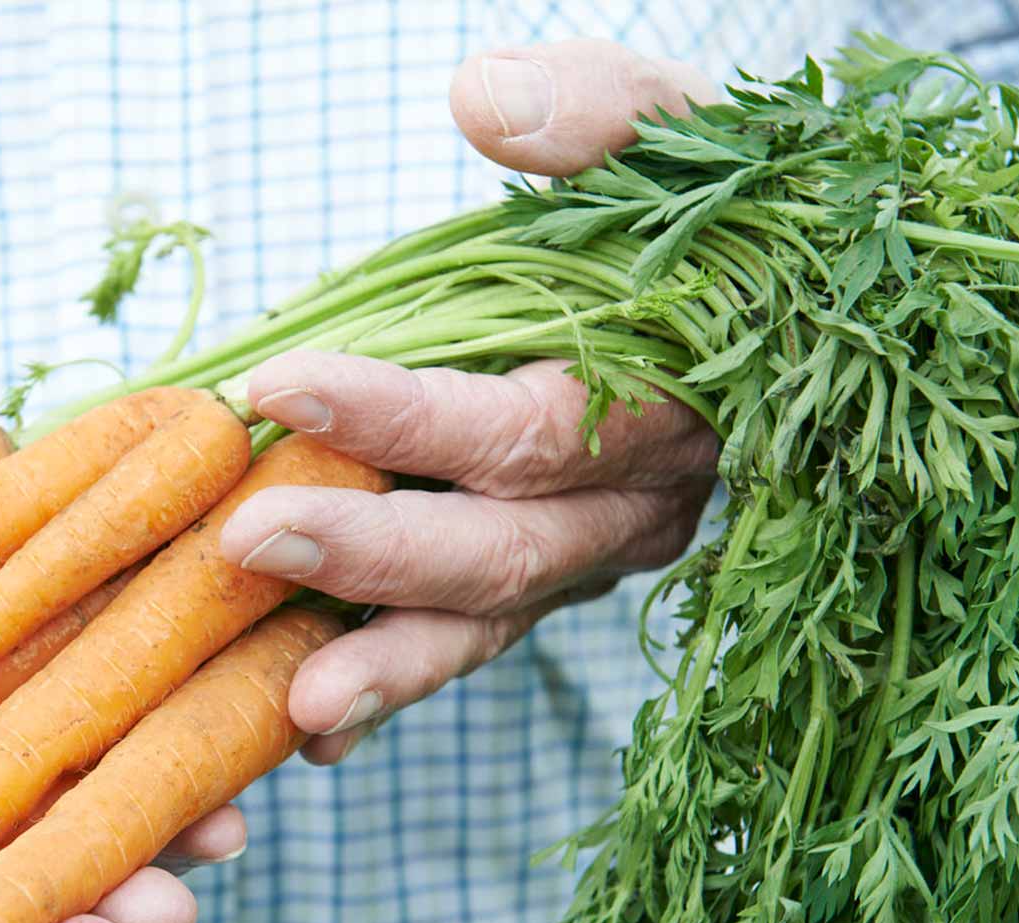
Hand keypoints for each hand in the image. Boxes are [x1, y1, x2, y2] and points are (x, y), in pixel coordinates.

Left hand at [209, 38, 720, 763]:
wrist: (771, 287)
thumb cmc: (701, 207)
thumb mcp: (678, 132)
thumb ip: (600, 114)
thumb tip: (480, 99)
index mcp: (675, 392)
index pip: (533, 424)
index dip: (408, 414)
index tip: (281, 384)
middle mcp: (639, 500)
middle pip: (507, 550)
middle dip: (378, 553)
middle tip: (247, 540)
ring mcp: (591, 555)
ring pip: (491, 625)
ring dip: (390, 665)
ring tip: (293, 707)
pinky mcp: (545, 582)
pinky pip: (471, 644)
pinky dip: (396, 686)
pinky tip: (310, 728)